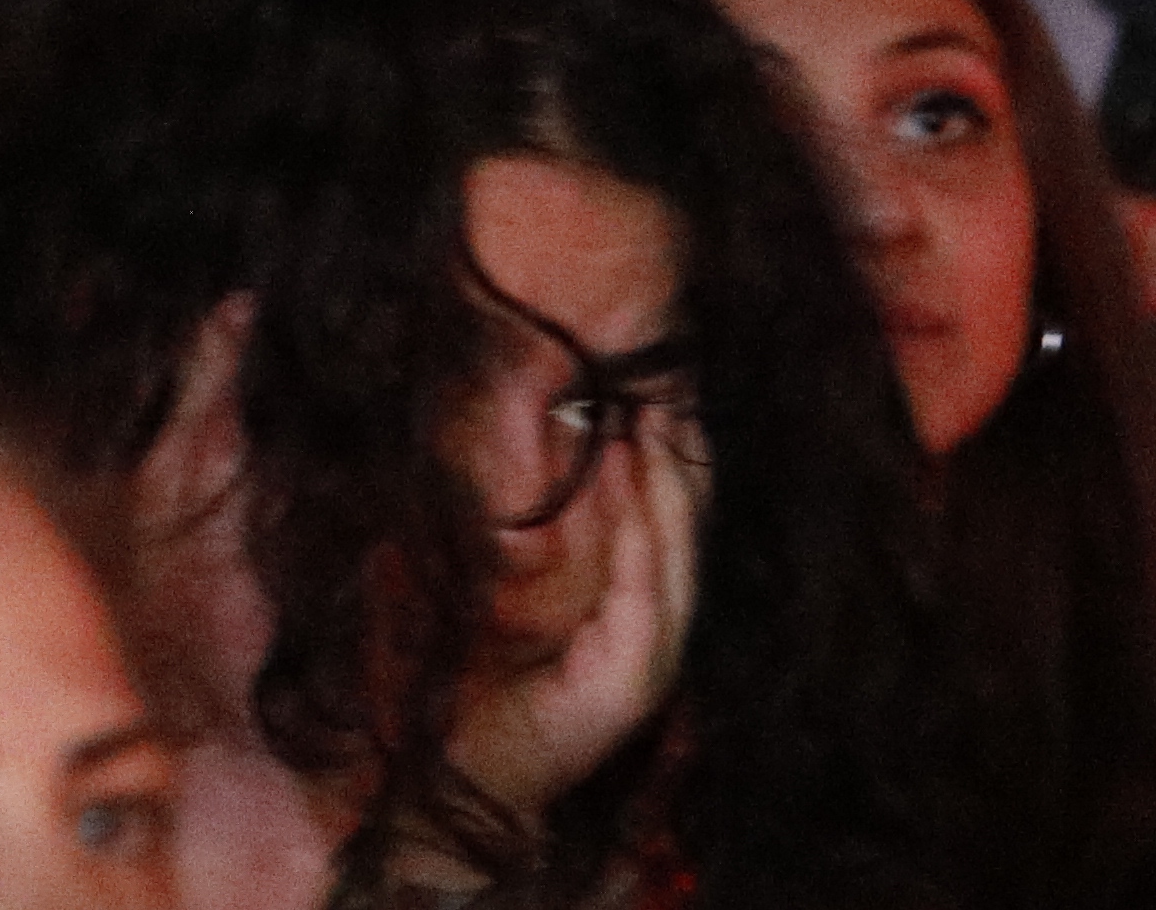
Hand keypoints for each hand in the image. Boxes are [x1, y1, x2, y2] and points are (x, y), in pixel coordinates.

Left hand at [456, 404, 702, 834]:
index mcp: (634, 607)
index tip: (656, 390)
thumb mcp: (512, 588)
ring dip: (668, 491)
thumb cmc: (484, 676)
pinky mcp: (630, 686)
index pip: (667, 523)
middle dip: (681, 462)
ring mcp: (650, 661)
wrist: (470, 765)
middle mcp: (656, 631)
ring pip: (675, 560)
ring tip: (657, 425)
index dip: (669, 459)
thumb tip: (550, 451)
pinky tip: (635, 498)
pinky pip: (644, 602)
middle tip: (668, 390)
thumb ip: (542, 534)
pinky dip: (642, 546)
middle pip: (685, 533)